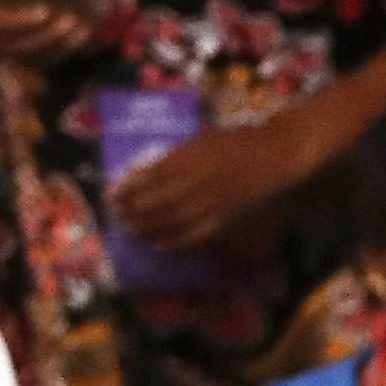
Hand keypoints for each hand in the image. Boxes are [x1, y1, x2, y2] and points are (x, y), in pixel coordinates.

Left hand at [109, 100, 326, 251]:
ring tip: (131, 233)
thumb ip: (180, 154)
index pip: (149, 176)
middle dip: (133, 211)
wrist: (275, 157)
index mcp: (188, 158)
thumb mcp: (204, 138)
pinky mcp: (224, 219)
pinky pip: (196, 234)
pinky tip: (161, 246)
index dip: (128, 188)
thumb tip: (153, 168)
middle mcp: (195, 182)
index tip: (111, 194)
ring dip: (148, 228)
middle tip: (116, 218)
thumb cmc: (240, 142)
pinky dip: (177, 242)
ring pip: (172, 220)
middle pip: (156, 200)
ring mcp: (210, 203)